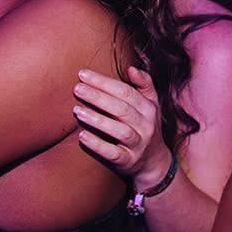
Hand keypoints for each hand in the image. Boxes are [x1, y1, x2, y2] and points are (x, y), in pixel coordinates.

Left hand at [74, 66, 171, 190]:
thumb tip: (131, 68)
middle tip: (77, 89)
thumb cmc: (145, 127)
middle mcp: (146, 126)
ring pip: (120, 131)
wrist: (154, 162)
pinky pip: (114, 153)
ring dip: (98, 120)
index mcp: (148, 109)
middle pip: (122, 109)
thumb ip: (144, 85)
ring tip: (77, 111)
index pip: (126, 92)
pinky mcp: (129, 161)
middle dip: (98, 97)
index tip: (82, 74)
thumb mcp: (150, 105)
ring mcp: (138, 145)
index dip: (104, 83)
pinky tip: (82, 136)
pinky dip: (98, 145)